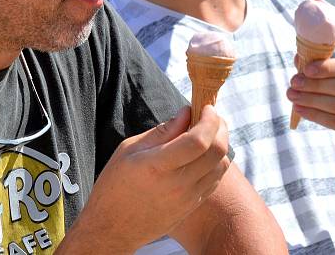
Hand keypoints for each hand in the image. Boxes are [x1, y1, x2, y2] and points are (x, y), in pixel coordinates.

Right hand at [61, 105, 230, 253]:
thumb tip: (186, 112)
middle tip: (211, 116)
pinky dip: (216, 162)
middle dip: (220, 127)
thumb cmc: (115, 184)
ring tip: (207, 133)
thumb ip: (162, 131)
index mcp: (157, 166)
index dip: (209, 120)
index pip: (198, 141)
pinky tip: (203, 154)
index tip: (205, 107)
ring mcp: (188, 198)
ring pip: (222, 166)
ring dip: (221, 144)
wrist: (112, 228)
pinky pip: (215, 180)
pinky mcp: (192, 206)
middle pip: (217, 152)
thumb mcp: (129, 149)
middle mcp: (177, 184)